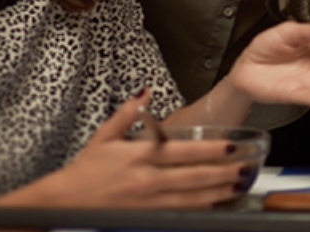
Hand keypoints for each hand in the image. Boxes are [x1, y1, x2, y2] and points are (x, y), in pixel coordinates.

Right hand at [1, 89, 250, 208]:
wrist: (62, 203)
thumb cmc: (84, 171)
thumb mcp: (104, 136)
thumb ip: (129, 113)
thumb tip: (146, 92)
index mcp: (140, 156)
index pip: (184, 151)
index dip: (212, 149)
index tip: (233, 146)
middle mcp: (148, 179)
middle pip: (194, 177)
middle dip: (224, 172)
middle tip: (246, 167)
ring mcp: (149, 202)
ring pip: (192, 198)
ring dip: (218, 192)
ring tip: (239, 185)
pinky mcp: (146, 217)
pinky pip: (180, 213)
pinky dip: (200, 209)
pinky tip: (216, 204)